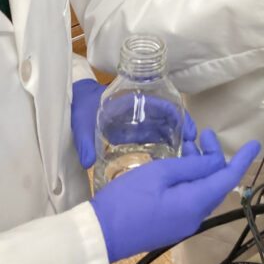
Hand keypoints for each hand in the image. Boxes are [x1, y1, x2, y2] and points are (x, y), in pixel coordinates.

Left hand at [72, 82, 197, 167]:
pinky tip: (164, 163)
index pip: (165, 106)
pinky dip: (160, 148)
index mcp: (134, 100)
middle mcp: (141, 110)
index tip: (190, 132)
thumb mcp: (83, 121)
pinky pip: (152, 139)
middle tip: (191, 152)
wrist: (73, 103)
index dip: (180, 117)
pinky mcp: (132, 134)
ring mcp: (138, 122)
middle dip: (182, 134)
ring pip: (164, 130)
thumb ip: (85, 141)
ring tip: (182, 160)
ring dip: (174, 142)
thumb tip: (88, 162)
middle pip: (170, 120)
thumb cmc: (81, 106)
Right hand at [90, 129, 260, 260]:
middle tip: (202, 135)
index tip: (254, 144)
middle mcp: (195, 215)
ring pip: (202, 190)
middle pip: (215, 183)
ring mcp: (182, 222)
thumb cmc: (128, 199)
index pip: (228, 178)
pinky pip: (189, 198)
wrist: (100, 233)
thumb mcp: (160, 173)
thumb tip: (214, 162)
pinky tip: (176, 165)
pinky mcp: (170, 224)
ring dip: (199, 166)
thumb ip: (191, 166)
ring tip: (186, 144)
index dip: (242, 159)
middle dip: (213, 157)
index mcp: (196, 202)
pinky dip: (189, 179)